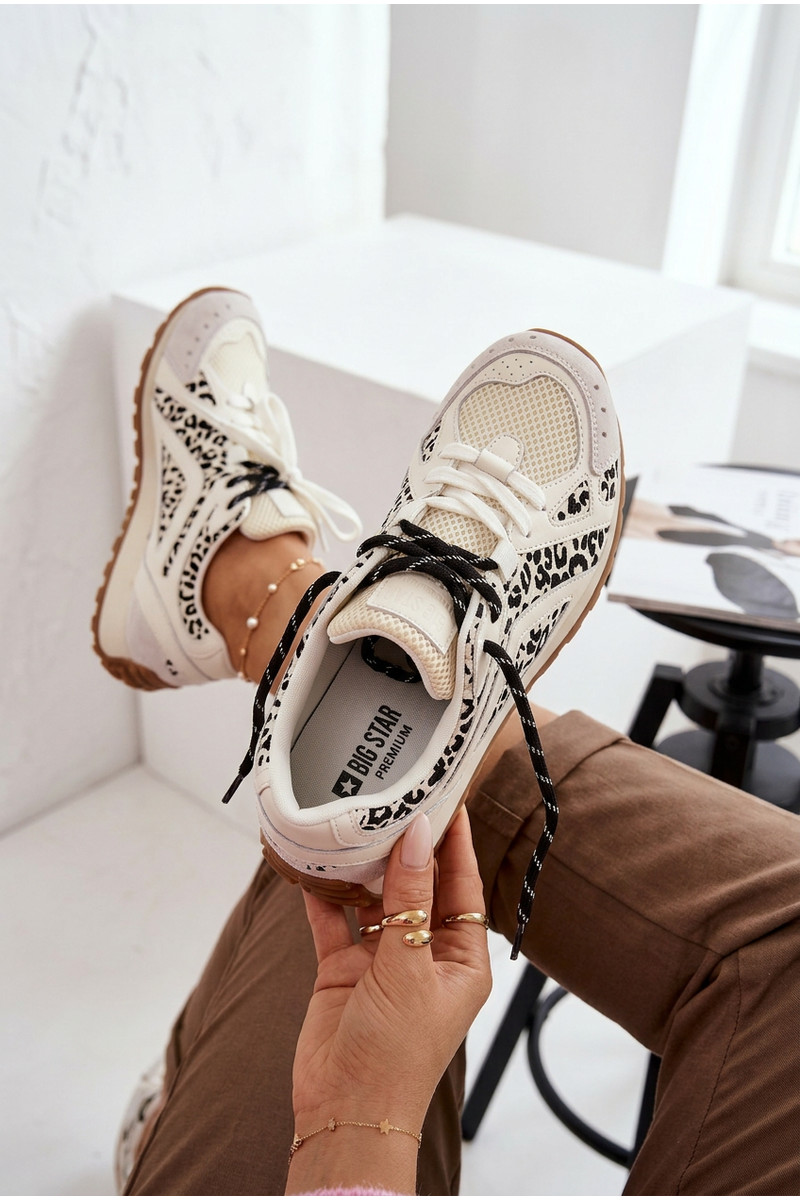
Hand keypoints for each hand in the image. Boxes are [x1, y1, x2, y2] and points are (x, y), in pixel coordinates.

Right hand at [287, 809, 491, 1192]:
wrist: (345, 1111)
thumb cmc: (397, 1054)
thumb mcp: (410, 967)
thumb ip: (409, 900)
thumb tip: (417, 837)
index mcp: (461, 958)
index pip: (462, 885)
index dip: (454, 842)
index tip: (445, 798)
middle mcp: (424, 954)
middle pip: (417, 886)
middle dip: (406, 846)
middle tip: (394, 797)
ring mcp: (382, 961)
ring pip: (375, 898)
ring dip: (363, 865)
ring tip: (353, 820)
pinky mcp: (344, 969)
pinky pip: (334, 920)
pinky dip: (324, 893)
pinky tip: (313, 862)